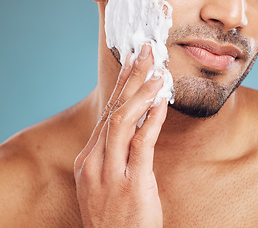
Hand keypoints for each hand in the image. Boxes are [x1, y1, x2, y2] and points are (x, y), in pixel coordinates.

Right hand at [74, 44, 165, 227]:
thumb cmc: (116, 215)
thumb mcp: (106, 182)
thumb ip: (114, 154)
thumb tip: (134, 127)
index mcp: (90, 159)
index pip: (106, 113)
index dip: (121, 86)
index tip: (132, 63)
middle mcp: (95, 161)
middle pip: (112, 109)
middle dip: (130, 77)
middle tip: (145, 52)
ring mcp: (110, 172)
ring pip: (122, 121)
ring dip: (141, 92)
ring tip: (157, 70)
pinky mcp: (131, 183)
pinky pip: (141, 143)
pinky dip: (151, 119)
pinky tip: (161, 101)